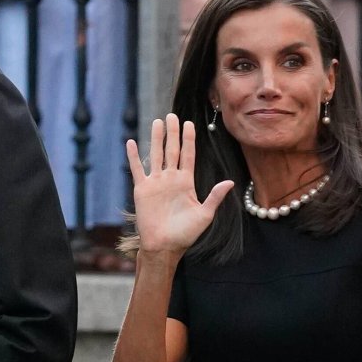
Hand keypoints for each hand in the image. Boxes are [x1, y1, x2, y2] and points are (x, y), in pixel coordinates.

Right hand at [126, 114, 234, 262]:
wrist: (164, 246)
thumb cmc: (185, 235)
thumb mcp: (205, 215)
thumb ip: (215, 197)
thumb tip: (230, 182)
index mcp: (186, 183)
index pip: (188, 155)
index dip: (189, 140)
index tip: (189, 124)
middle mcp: (171, 179)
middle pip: (172, 150)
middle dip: (173, 133)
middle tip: (172, 115)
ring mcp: (156, 183)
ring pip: (156, 155)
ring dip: (156, 138)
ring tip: (157, 122)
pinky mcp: (142, 190)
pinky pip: (137, 169)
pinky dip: (134, 156)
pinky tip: (131, 142)